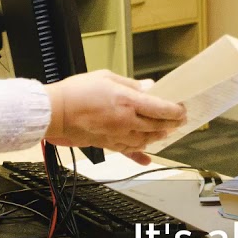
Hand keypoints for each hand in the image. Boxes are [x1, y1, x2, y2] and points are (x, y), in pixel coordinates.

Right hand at [44, 70, 186, 153]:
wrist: (55, 112)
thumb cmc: (76, 92)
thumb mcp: (106, 77)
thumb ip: (130, 84)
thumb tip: (149, 87)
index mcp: (127, 101)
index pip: (160, 108)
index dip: (175, 110)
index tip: (182, 109)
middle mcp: (125, 120)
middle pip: (156, 125)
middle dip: (171, 123)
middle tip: (180, 121)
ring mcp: (117, 134)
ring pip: (145, 140)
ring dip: (158, 137)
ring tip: (166, 133)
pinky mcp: (107, 143)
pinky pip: (128, 151)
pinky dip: (139, 156)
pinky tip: (147, 159)